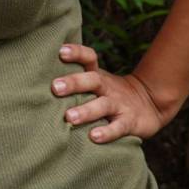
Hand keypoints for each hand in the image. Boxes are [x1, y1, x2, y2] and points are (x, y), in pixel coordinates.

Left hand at [52, 44, 167, 143]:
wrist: (150, 104)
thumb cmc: (110, 94)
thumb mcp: (97, 83)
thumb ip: (75, 81)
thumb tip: (38, 81)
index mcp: (98, 76)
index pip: (89, 58)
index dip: (77, 53)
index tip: (61, 51)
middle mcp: (107, 88)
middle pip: (92, 80)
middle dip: (74, 83)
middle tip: (55, 87)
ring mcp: (119, 105)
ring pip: (103, 105)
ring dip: (86, 111)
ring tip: (70, 117)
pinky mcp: (129, 122)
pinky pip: (118, 127)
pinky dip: (107, 132)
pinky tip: (94, 137)